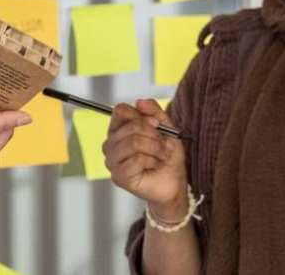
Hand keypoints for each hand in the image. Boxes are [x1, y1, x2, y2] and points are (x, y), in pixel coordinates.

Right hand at [106, 99, 188, 216]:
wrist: (174, 182)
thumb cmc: (167, 157)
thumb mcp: (166, 129)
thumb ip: (155, 112)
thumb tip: (140, 101)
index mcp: (119, 131)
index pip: (120, 111)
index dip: (141, 115)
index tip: (156, 123)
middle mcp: (110, 145)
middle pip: (130, 126)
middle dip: (154, 135)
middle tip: (162, 145)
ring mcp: (112, 162)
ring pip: (133, 142)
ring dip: (155, 148)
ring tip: (160, 156)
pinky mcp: (119, 177)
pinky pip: (136, 159)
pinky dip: (151, 161)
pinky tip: (153, 166)